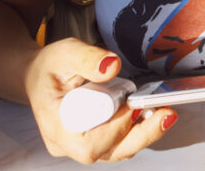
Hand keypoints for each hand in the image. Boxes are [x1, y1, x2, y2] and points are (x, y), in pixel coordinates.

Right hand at [24, 38, 176, 162]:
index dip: (114, 130)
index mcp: (55, 126)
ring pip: (118, 150)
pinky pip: (120, 143)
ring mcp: (82, 145)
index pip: (88, 145)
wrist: (39, 76)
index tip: (131, 108)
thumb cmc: (49, 67)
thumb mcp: (65, 52)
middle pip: (109, 152)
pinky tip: (152, 112)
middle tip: (165, 114)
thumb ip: (87, 58)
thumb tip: (111, 66)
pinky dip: (138, 129)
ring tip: (164, 111)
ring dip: (144, 132)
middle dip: (141, 134)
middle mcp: (68, 143)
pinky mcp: (96, 141)